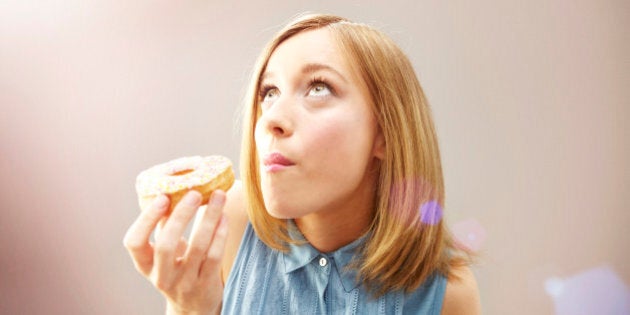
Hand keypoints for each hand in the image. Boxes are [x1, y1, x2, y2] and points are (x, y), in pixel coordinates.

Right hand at [123, 190, 227, 314]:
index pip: (134, 242)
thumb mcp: (164, 252)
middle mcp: (161, 276)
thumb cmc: (177, 268)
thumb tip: (171, 189)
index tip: (163, 197)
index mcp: (145, 264)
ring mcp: (184, 283)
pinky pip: (214, 256)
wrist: (194, 306)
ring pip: (197, 247)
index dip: (147, 219)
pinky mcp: (205, 285)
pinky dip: (220, 234)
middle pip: (166, 245)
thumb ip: (164, 226)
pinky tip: (224, 217)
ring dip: (209, 218)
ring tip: (218, 196)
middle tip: (195, 193)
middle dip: (181, 216)